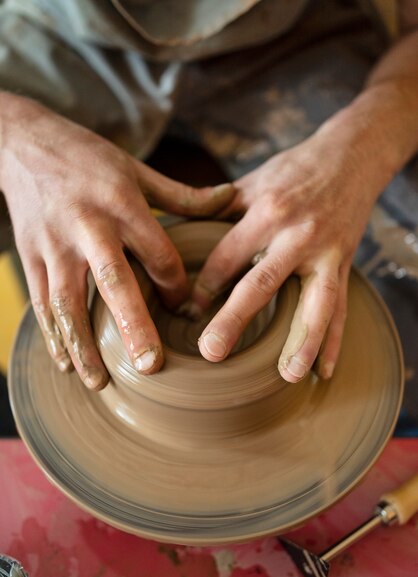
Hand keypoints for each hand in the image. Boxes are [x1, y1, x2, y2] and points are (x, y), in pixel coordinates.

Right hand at [0, 95, 234, 388]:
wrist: (21, 143)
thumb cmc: (87, 158)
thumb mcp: (137, 169)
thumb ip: (183, 194)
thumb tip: (231, 200)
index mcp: (121, 203)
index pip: (157, 253)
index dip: (176, 285)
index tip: (185, 310)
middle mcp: (87, 227)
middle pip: (114, 281)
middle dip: (132, 325)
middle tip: (150, 365)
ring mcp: (54, 246)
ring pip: (68, 302)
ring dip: (83, 345)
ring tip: (100, 383)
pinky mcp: (30, 258)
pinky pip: (41, 303)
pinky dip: (53, 335)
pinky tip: (66, 364)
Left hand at [190, 127, 383, 381]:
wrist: (351, 156)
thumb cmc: (292, 171)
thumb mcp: (252, 182)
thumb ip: (215, 208)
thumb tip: (170, 227)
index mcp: (267, 211)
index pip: (228, 254)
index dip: (204, 284)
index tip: (185, 311)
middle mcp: (298, 234)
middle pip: (263, 282)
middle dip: (236, 318)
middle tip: (211, 351)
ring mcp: (327, 252)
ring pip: (315, 302)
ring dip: (303, 341)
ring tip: (287, 375)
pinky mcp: (346, 265)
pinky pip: (342, 308)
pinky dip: (335, 342)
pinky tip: (325, 372)